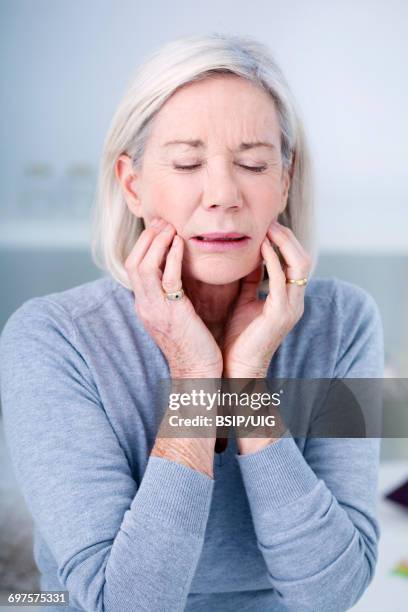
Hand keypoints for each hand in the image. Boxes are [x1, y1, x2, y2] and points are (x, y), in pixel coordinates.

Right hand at [124, 217, 222, 377]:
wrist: (198, 372)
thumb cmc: (194, 344)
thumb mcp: (177, 315)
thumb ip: (173, 294)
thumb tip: (180, 274)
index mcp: (145, 305)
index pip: (134, 267)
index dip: (145, 245)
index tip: (160, 229)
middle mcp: (145, 305)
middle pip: (133, 262)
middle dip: (147, 239)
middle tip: (162, 222)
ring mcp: (155, 309)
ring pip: (144, 267)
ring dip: (156, 243)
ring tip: (170, 227)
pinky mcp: (172, 312)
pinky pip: (167, 278)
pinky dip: (171, 257)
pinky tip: (180, 244)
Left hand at [222, 220, 311, 378]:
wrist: (237, 368)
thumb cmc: (239, 337)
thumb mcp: (245, 301)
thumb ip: (250, 280)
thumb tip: (248, 257)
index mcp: (288, 298)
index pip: (295, 261)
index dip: (285, 240)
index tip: (267, 223)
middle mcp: (295, 301)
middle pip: (302, 258)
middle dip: (287, 236)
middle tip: (269, 220)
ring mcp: (291, 308)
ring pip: (299, 265)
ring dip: (284, 243)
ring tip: (268, 227)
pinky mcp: (280, 314)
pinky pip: (282, 280)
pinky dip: (275, 260)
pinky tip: (263, 246)